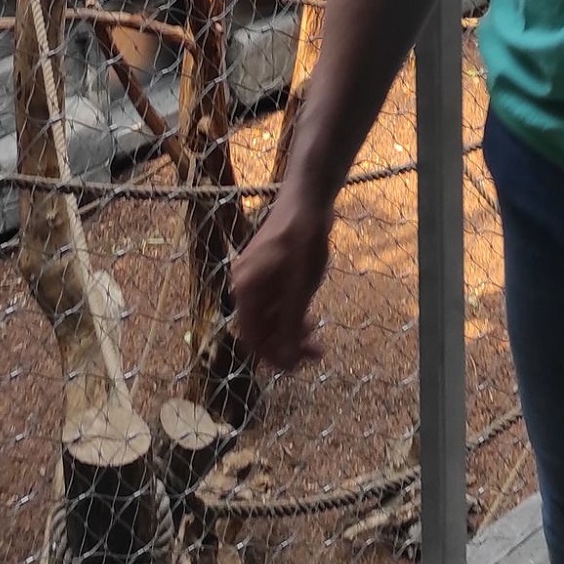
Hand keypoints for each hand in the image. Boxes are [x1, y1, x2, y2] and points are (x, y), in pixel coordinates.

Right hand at [231, 186, 332, 371]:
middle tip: (316, 354)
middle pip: (261, 330)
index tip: (299, 367)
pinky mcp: (270, 273)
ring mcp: (258, 280)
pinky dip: (292, 315)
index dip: (275, 357)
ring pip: (271, 319)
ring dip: (291, 333)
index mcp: (246, 289)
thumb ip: (291, 321)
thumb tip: (285, 357)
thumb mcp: (300, 283)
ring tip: (317, 341)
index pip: (253, 338)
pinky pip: (277, 304)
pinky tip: (310, 319)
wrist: (308, 197)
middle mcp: (246, 287)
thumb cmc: (303, 236)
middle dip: (287, 346)